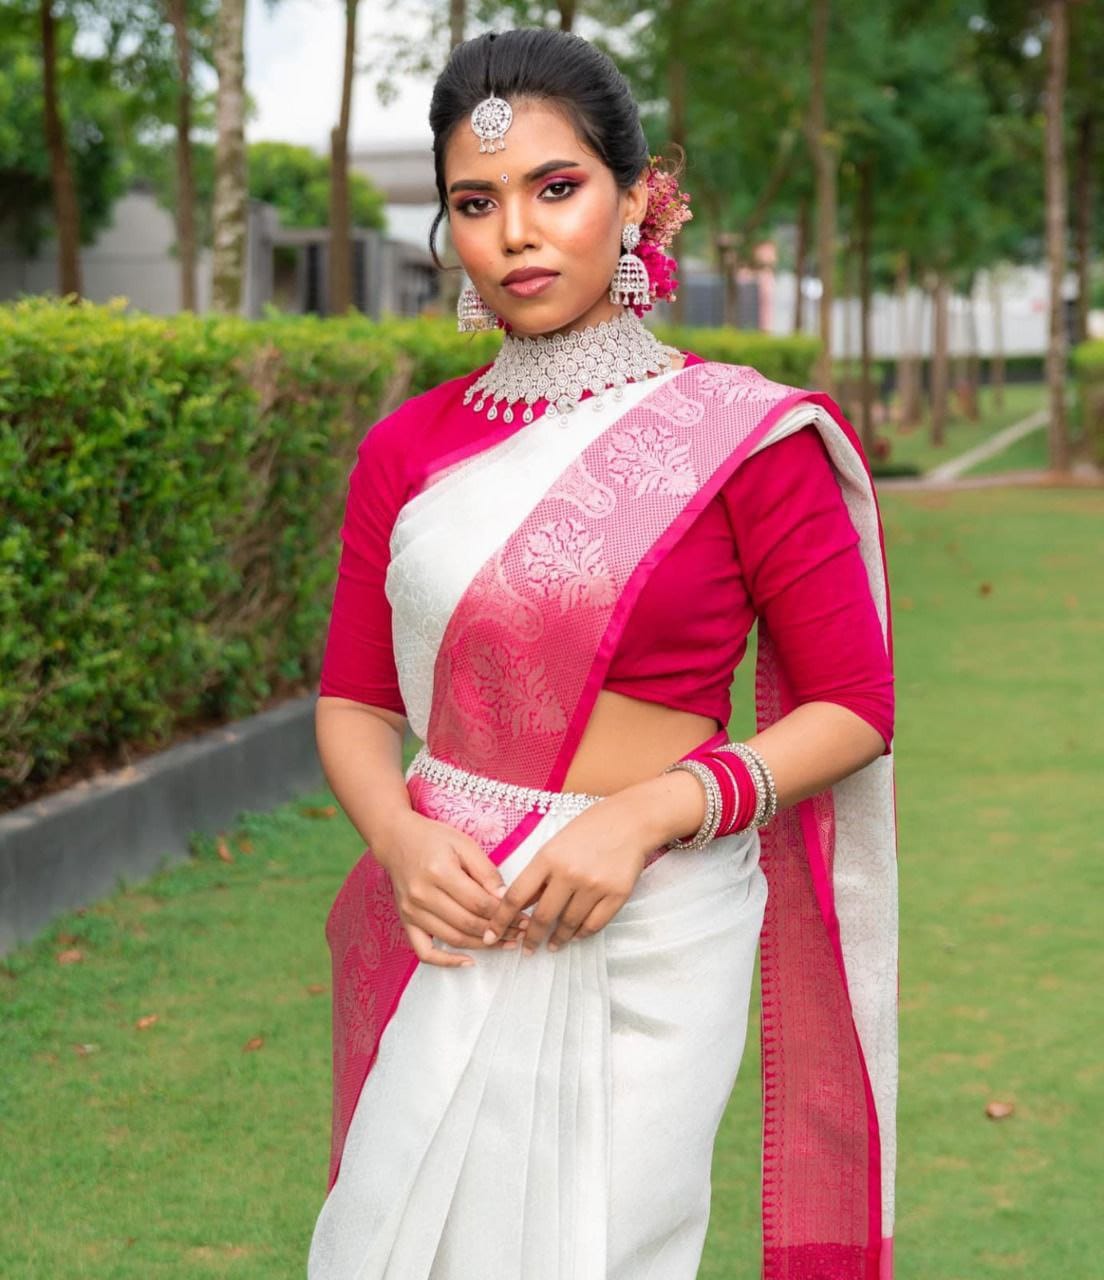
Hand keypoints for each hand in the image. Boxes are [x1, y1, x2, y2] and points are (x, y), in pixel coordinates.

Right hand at [377, 810, 530, 968]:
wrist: (397, 839)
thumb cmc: (433, 838)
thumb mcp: (465, 845)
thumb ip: (486, 872)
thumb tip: (505, 899)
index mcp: (439, 871)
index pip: (479, 903)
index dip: (504, 914)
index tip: (523, 918)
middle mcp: (422, 894)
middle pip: (468, 923)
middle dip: (499, 931)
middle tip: (520, 932)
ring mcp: (412, 911)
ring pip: (452, 939)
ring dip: (482, 946)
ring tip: (505, 943)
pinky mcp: (406, 921)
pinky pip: (424, 951)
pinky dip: (446, 962)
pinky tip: (468, 961)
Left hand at [481, 794, 649, 954]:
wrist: (630, 821)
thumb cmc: (589, 829)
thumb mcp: (555, 845)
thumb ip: (538, 875)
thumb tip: (520, 907)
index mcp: (548, 858)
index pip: (516, 896)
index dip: (500, 920)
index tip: (491, 935)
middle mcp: (569, 873)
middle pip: (542, 917)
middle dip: (531, 938)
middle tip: (527, 949)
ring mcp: (594, 885)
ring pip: (569, 924)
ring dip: (558, 939)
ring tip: (552, 944)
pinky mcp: (616, 895)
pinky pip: (594, 924)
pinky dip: (582, 934)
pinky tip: (575, 935)